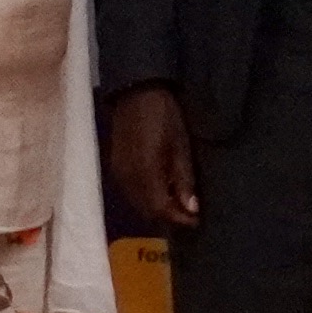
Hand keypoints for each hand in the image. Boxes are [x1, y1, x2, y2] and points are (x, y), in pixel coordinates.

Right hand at [104, 84, 201, 236]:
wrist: (136, 91)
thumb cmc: (165, 115)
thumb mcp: (181, 146)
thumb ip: (184, 179)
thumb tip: (192, 209)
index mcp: (145, 173)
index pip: (161, 210)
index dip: (180, 220)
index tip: (197, 221)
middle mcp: (128, 179)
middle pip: (147, 212)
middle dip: (168, 217)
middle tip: (189, 214)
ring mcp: (118, 174)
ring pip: (137, 204)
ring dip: (156, 209)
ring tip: (177, 203)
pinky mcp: (115, 168)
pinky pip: (130, 193)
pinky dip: (146, 198)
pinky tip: (160, 190)